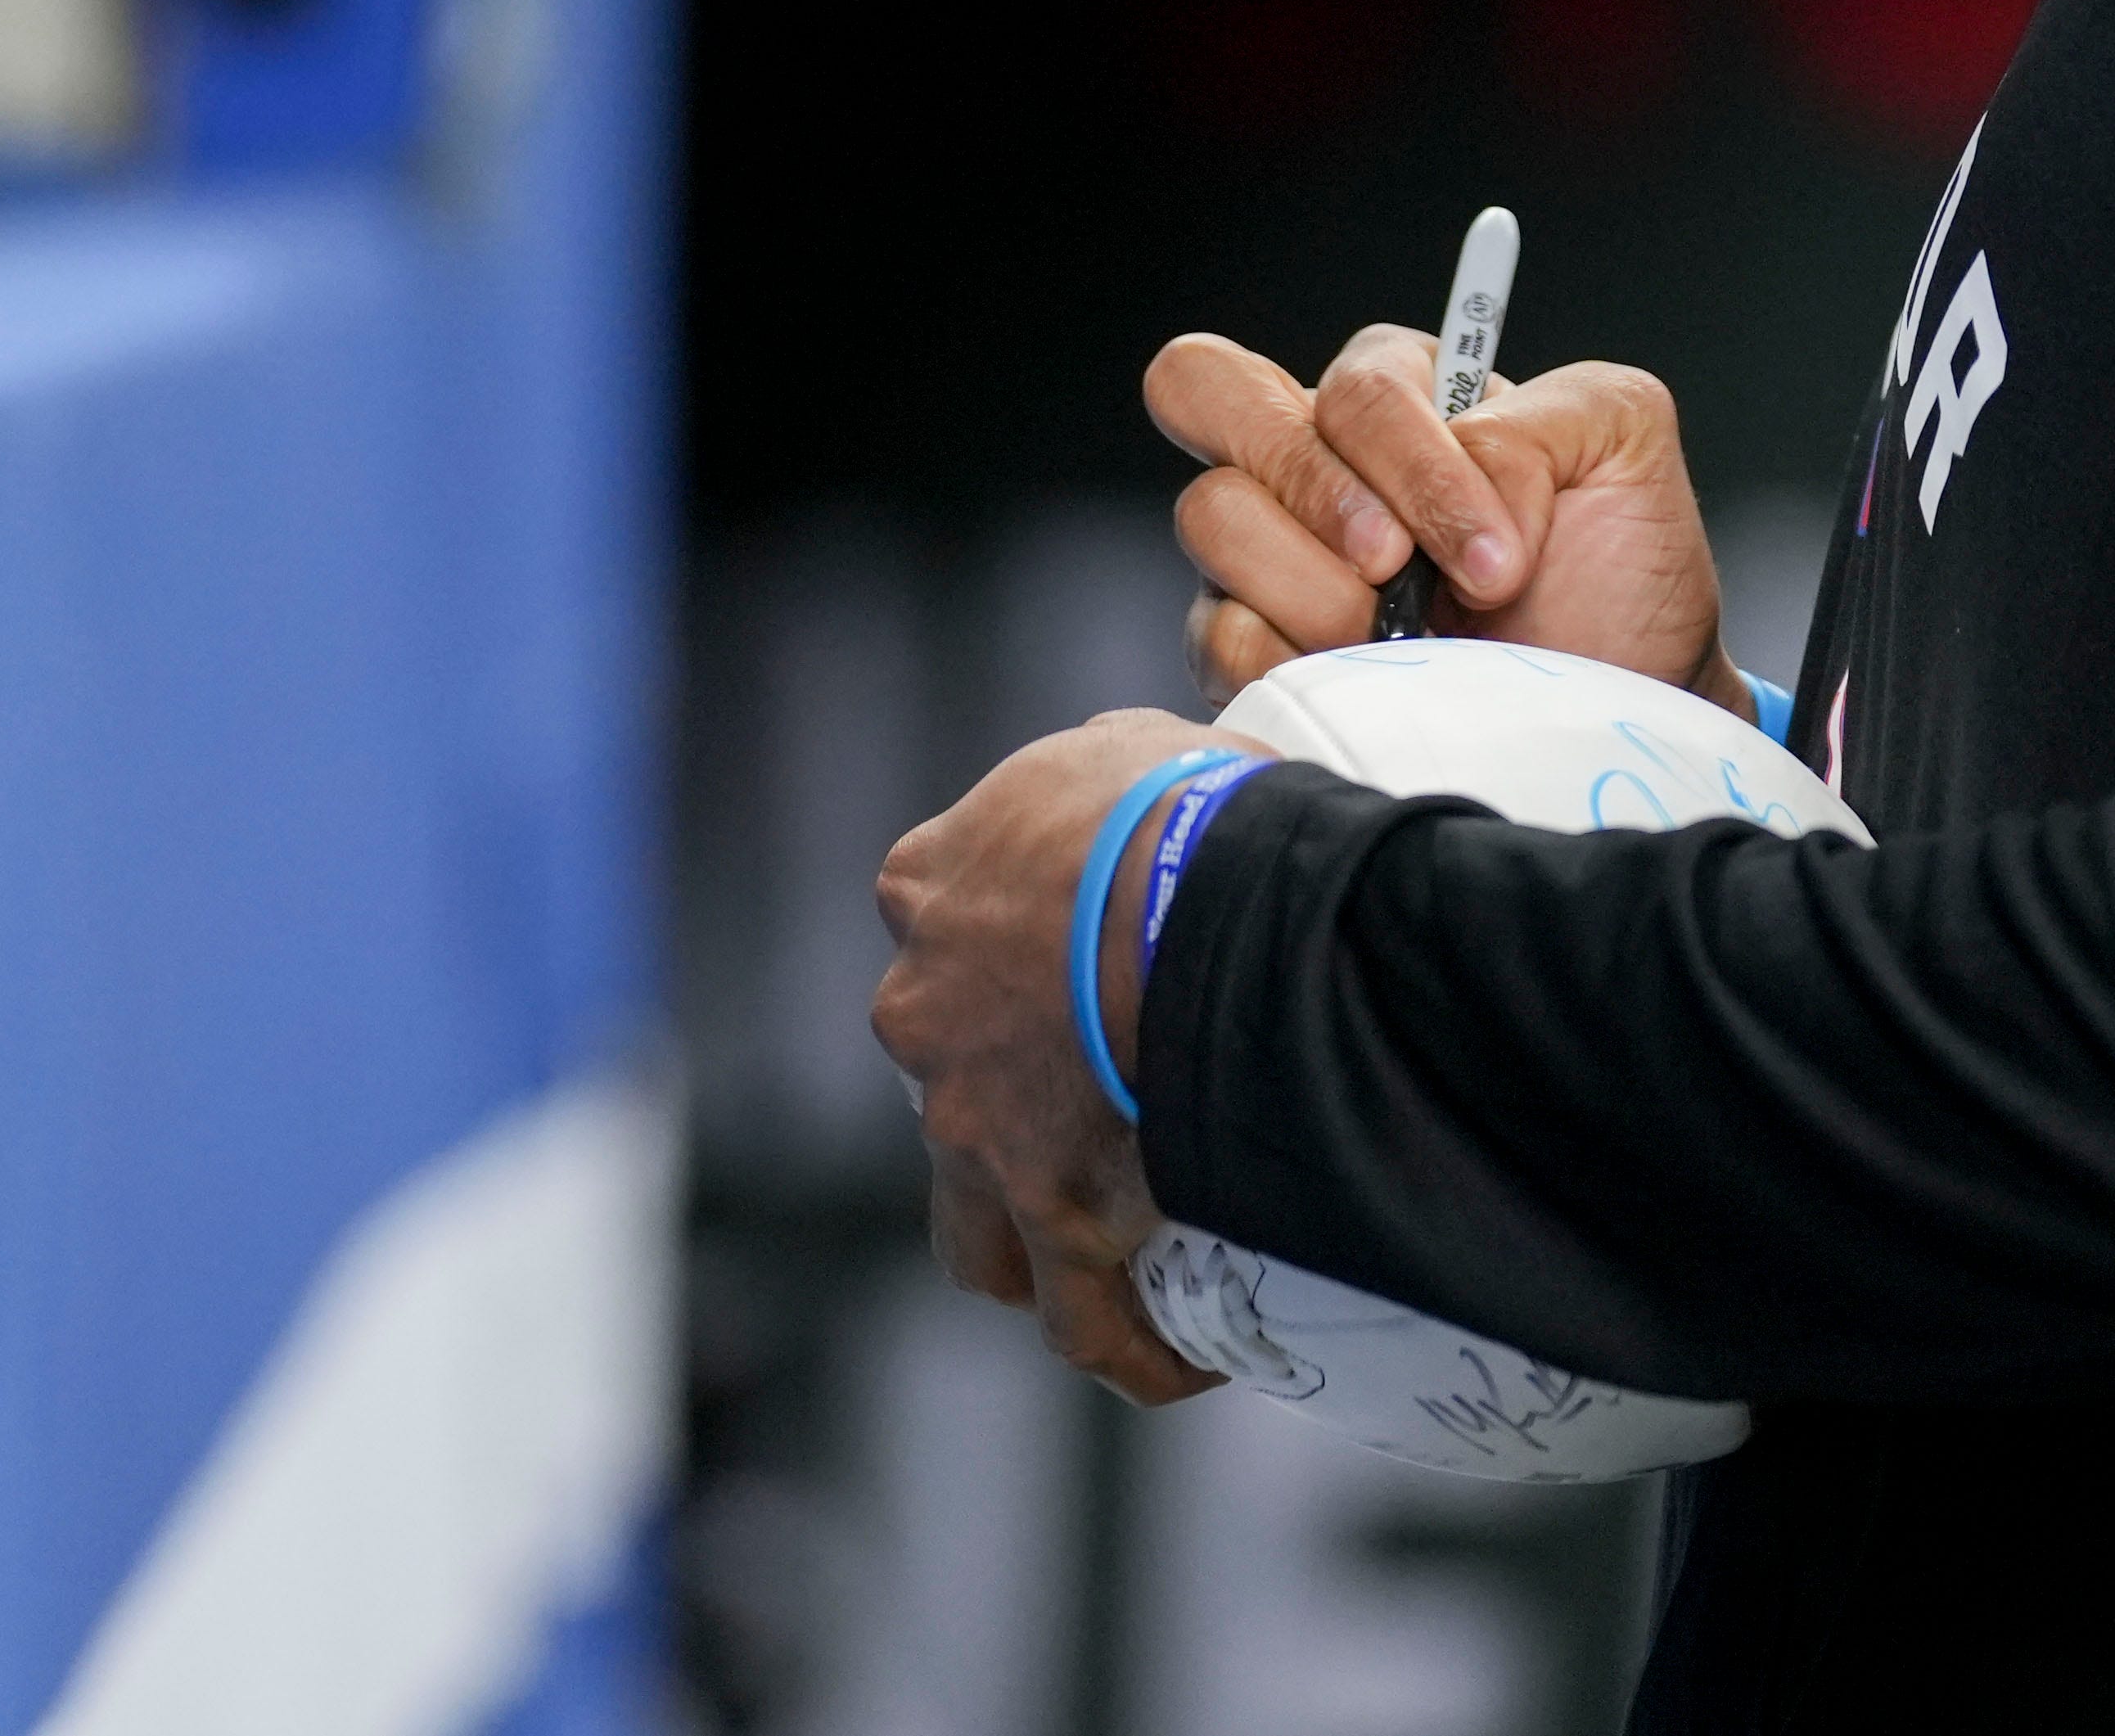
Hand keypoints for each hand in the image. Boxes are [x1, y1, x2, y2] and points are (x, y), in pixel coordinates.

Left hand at [872, 710, 1254, 1404]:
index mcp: (929, 884)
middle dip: (1011, 1106)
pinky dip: (1122, 1345)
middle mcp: (922, 1007)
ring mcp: (970, 1119)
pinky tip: (1173, 1364)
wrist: (1192, 890)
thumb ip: (1099, 790)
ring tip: (1113, 1263)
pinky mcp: (1043, 1204)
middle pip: (950, 1081)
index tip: (1073, 976)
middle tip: (1112, 1116)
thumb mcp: (1117, 750)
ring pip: (975, 1221)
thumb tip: (1147, 795)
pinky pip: (1076, 1312)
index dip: (1004, 957)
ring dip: (1031, 1245)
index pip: (936, 925)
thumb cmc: (1171, 801)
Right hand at [1146, 327, 1736, 712]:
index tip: (1494, 553)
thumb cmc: (1616, 574)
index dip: (1401, 453)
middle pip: (1204, 386)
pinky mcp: (1247, 649)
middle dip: (1315, 485)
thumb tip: (1461, 467)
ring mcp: (1264, 554)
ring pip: (1213, 516)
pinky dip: (1295, 662)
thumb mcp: (1622, 443)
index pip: (1342, 379)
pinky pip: (1217, 635)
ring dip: (1322, 591)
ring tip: (1407, 644)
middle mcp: (1309, 460)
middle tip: (1395, 569)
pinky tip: (1369, 684)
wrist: (1616, 706)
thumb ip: (1545, 413)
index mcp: (1392, 395)